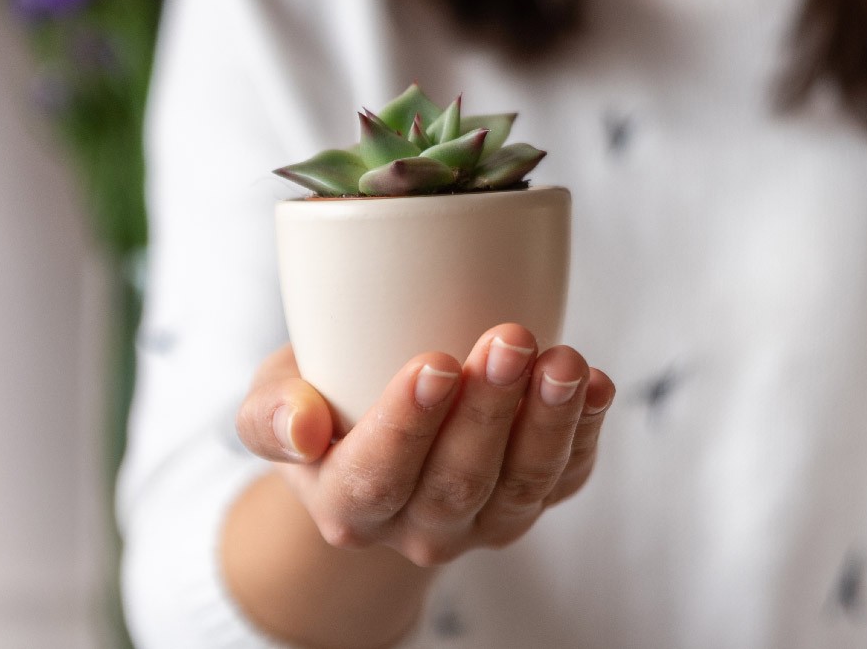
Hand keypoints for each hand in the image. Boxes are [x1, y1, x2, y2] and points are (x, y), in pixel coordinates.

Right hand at [236, 323, 614, 566]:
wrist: (378, 424)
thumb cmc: (323, 398)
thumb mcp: (273, 397)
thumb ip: (271, 414)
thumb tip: (302, 429)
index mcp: (347, 507)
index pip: (377, 477)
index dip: (407, 424)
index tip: (432, 363)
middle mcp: (417, 528)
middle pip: (459, 480)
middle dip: (489, 409)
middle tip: (508, 338)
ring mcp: (482, 520)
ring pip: (523, 483)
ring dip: (549, 420)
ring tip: (563, 359)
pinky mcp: (533, 499)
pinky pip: (566, 475)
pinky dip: (586, 430)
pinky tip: (596, 383)